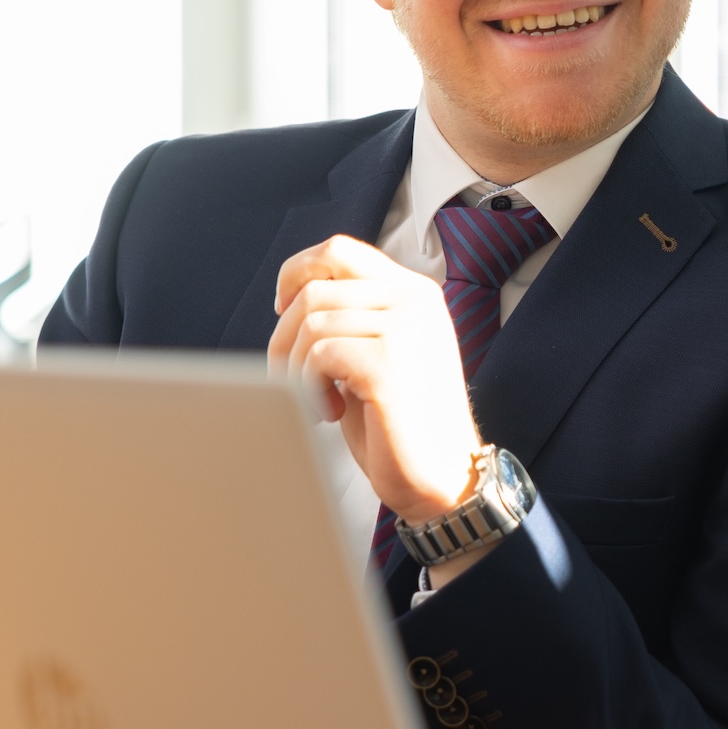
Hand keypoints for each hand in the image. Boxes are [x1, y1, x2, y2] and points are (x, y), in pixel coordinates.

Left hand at [271, 234, 480, 521]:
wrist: (444, 478)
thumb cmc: (402, 424)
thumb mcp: (381, 352)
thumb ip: (353, 315)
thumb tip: (292, 295)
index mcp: (415, 293)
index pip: (340, 250)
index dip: (298, 272)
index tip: (283, 311)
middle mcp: (415, 301)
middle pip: (315, 287)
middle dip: (284, 335)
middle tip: (287, 377)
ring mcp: (406, 328)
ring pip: (310, 321)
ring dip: (294, 366)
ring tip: (315, 399)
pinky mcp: (389, 363)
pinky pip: (318, 354)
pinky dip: (308, 386)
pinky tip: (329, 412)